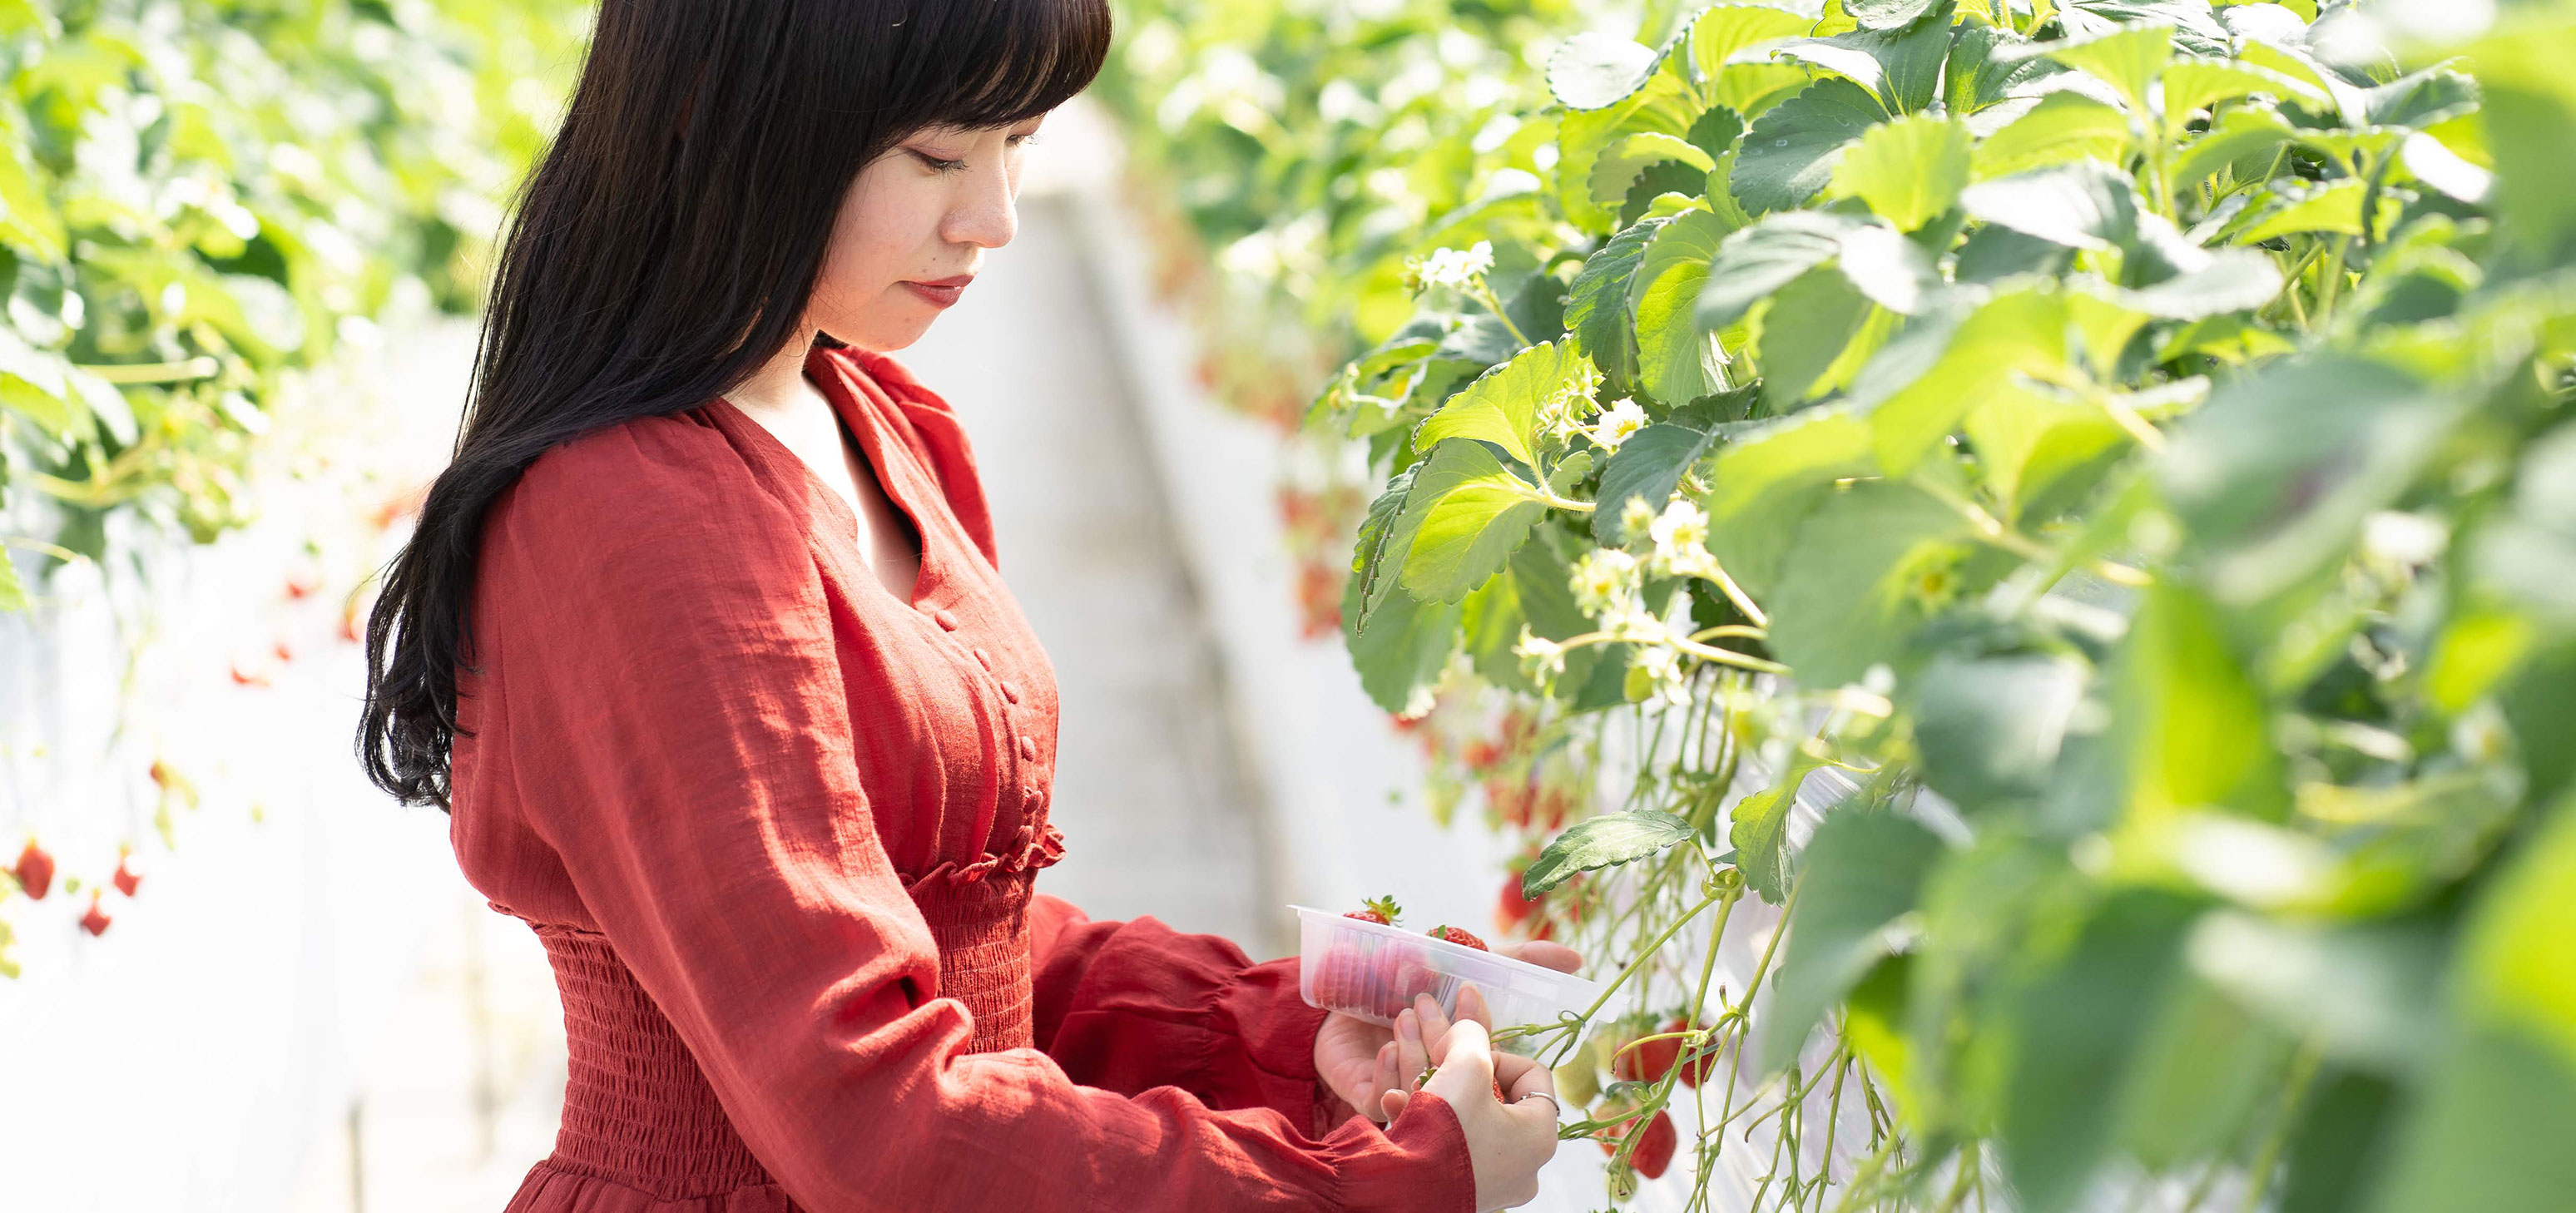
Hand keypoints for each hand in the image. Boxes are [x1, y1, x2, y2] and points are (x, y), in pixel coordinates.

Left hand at [1314, 940, 1582, 1122]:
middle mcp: (1452, 1094)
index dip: (1487, 1043)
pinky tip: (1384, 1049)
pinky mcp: (1376, 1112)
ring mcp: (1416, 1108)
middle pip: (1463, 1089)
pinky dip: (1386, 1075)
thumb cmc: (1408, 976)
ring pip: (1426, 1100)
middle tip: (1428, 1004)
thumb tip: (1576, 960)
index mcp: (1477, 1064)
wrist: (1339, 984)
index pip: (1500, 1071)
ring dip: (1413, 1054)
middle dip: (1446, 1044)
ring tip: (1401, 1019)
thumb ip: (1519, 961)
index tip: (1470, 1002)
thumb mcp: (1468, 964)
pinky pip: (1387, 1106)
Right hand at [1386, 1011, 1560, 1210]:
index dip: (1495, 1055)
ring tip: (1410, 1089)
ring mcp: (1494, 1183)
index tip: (1463, 1057)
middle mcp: (1525, 1165)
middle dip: (1462, 1076)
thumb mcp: (1465, 1064)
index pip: (1531, 1074)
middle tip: (1436, 1069)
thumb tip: (1466, 1034)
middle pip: (1498, 1099)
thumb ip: (1472, 1036)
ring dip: (1440, 1097)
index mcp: (1541, 1136)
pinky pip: (1452, 1146)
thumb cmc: (1446, 1126)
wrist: (1401, 1186)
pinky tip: (1398, 1109)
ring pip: (1470, 1121)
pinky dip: (1429, 1125)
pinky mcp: (1463, 1192)